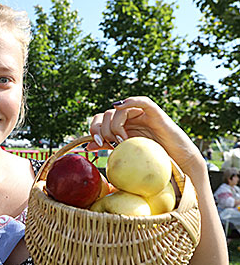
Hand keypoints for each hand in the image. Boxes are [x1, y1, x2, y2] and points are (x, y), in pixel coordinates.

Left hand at [87, 96, 204, 175]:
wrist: (177, 163)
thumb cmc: (153, 158)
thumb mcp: (125, 151)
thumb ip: (108, 145)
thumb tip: (87, 145)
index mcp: (121, 125)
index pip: (99, 119)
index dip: (94, 129)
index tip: (96, 143)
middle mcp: (129, 118)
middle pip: (106, 114)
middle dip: (103, 129)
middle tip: (109, 143)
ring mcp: (142, 114)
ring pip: (118, 111)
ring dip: (115, 126)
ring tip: (122, 140)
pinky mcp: (155, 114)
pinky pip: (142, 101)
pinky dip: (130, 101)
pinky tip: (120, 106)